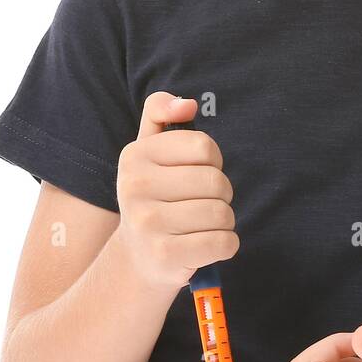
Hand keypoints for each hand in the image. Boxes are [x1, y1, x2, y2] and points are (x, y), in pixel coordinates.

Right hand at [114, 92, 238, 290]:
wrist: (138, 257)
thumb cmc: (155, 196)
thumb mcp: (149, 150)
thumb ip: (160, 112)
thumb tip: (187, 104)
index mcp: (134, 156)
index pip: (204, 146)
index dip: (213, 160)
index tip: (198, 172)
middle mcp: (134, 188)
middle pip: (216, 181)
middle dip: (221, 194)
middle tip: (203, 203)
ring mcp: (147, 224)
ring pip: (222, 213)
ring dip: (225, 221)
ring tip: (203, 225)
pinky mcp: (165, 255)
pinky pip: (224, 242)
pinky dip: (227, 245)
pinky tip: (207, 245)